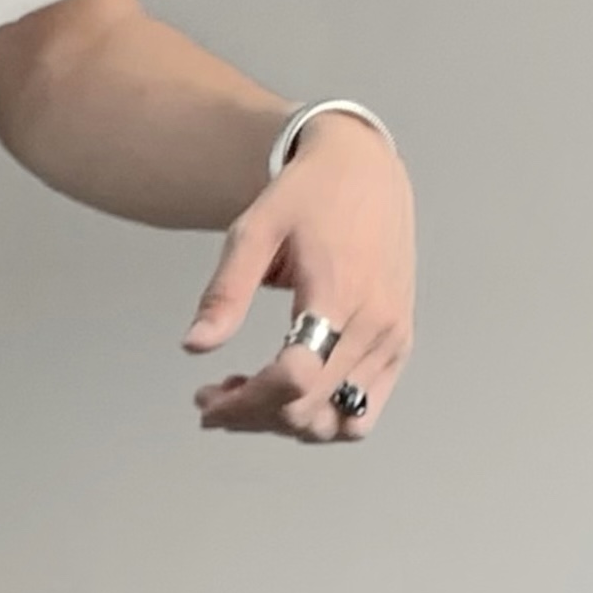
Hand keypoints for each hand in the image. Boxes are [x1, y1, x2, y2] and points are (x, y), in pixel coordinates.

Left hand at [184, 115, 416, 440]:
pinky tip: (285, 395)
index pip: (294, 378)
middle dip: (250, 415)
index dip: (243, 402)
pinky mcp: (399, 346)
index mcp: (339, 292)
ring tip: (245, 395)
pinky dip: (320, 419)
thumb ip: (225, 292)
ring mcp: (393, 339)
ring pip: (336, 422)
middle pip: (309, 408)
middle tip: (210, 399)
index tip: (205, 399)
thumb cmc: (309, 195)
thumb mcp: (254, 231)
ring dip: (283, 423)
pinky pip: (362, 412)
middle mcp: (376, 324)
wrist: (367, 169)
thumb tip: (194, 346)